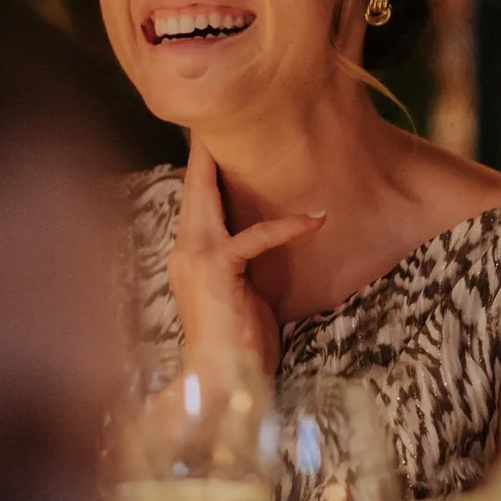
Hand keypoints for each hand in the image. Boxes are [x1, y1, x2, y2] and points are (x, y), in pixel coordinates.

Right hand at [167, 141, 324, 375]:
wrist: (222, 384)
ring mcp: (197, 258)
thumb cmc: (239, 345)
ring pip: (207, 196)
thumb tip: (265, 242)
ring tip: (251, 133)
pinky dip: (288, 225)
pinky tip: (316, 219)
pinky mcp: (219, 269)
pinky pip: (255, 235)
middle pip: (192, 187)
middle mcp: (184, 251)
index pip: (195, 203)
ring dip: (224, 163)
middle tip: (217, 116)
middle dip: (203, 150)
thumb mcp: (242, 294)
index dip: (203, 169)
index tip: (215, 139)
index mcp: (188, 256)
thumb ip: (245, 264)